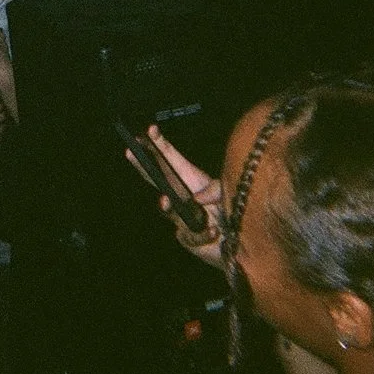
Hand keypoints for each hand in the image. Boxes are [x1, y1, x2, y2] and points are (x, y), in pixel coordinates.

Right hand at [126, 124, 224, 267]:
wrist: (242, 244)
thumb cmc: (236, 213)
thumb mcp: (230, 193)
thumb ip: (215, 190)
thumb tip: (196, 199)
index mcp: (192, 180)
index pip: (171, 159)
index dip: (160, 143)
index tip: (151, 129)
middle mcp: (182, 196)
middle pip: (157, 178)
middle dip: (143, 164)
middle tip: (131, 151)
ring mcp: (181, 217)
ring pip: (166, 208)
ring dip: (166, 204)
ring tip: (166, 201)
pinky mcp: (186, 237)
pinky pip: (187, 234)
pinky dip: (202, 233)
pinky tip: (214, 231)